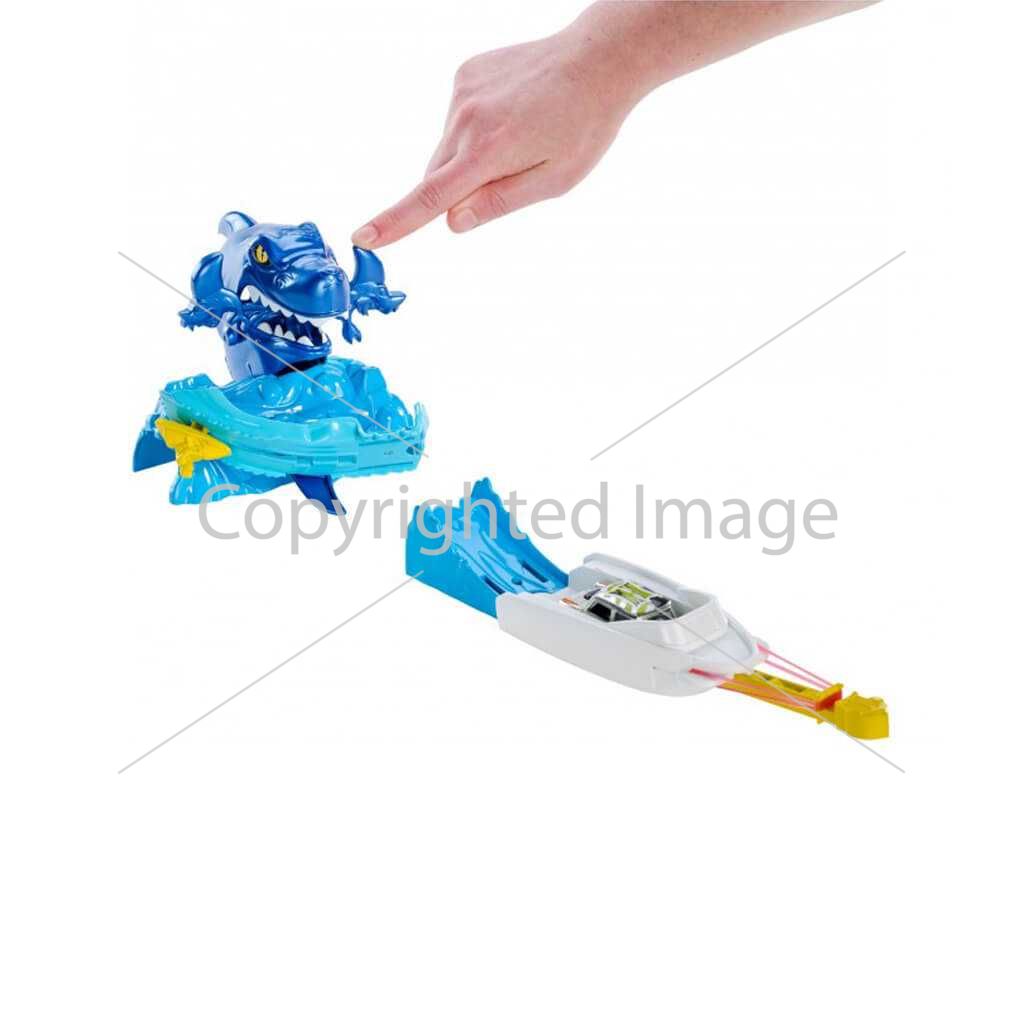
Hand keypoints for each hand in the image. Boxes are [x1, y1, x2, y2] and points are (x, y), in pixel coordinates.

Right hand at [351, 22, 640, 247]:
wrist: (596, 61)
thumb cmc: (583, 128)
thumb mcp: (553, 182)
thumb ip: (499, 203)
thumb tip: (453, 222)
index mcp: (488, 151)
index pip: (430, 198)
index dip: (394, 223)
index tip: (362, 237)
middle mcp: (466, 118)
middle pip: (436, 176)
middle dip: (454, 191)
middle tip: (505, 177)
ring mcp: (462, 92)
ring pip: (445, 149)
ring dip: (467, 158)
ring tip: (516, 138)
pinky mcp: (465, 74)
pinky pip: (455, 120)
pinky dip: (472, 129)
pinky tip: (510, 115)